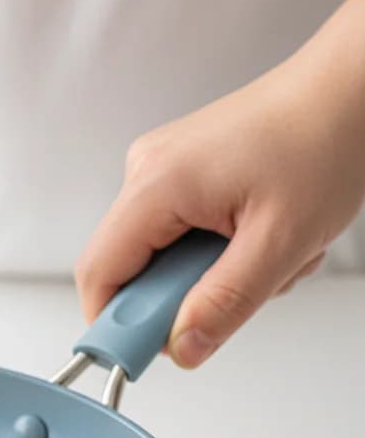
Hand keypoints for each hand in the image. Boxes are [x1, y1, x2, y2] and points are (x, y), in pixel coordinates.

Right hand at [75, 50, 364, 368]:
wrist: (352, 85)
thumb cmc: (326, 139)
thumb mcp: (280, 241)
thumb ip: (224, 303)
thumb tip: (182, 348)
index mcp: (156, 185)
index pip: (98, 275)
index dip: (115, 324)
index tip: (148, 352)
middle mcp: (145, 172)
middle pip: (127, 270)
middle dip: (180, 297)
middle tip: (234, 293)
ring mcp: (160, 169)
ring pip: (158, 258)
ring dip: (207, 275)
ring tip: (260, 254)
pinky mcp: (179, 172)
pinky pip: (175, 236)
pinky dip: (213, 251)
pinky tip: (253, 236)